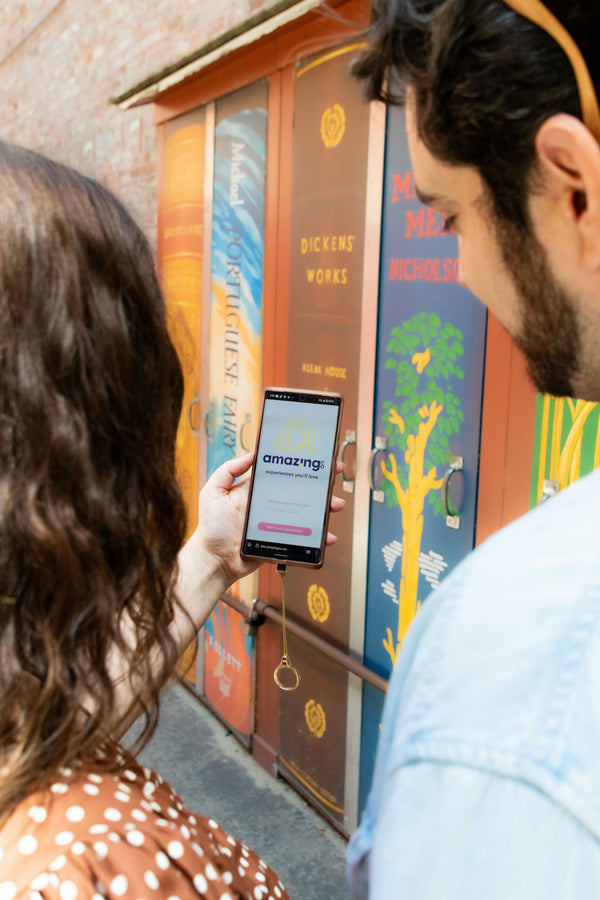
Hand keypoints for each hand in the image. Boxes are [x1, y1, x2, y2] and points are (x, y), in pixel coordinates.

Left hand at [196, 454, 345, 587]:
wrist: (214, 560)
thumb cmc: (211, 528)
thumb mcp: (213, 492)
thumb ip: (228, 471)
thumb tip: (251, 454)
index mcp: (256, 490)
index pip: (281, 472)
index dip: (298, 464)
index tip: (313, 457)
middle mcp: (269, 504)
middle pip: (299, 491)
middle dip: (319, 484)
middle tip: (333, 477)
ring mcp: (277, 523)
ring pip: (306, 513)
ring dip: (324, 509)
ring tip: (335, 506)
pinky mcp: (281, 541)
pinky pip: (303, 538)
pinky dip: (318, 538)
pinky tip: (328, 537)